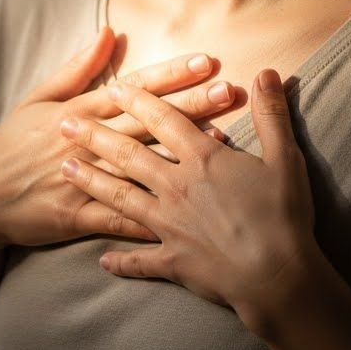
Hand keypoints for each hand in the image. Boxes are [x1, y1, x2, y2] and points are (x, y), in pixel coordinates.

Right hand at [0, 26, 236, 257]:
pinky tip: (188, 209)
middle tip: (229, 90)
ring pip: (139, 164)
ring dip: (181, 153)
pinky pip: (119, 216)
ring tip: (221, 140)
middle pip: (145, 121)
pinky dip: (153, 213)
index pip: (131, 88)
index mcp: (74, 112)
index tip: (207, 60)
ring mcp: (81, 180)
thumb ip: (77, 68)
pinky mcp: (76, 216)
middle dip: (190, 105)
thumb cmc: (10, 145)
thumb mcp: (37, 100)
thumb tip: (108, 31)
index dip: (170, 74)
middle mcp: (82, 142)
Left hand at [57, 68, 318, 339]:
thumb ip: (272, 115)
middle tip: (65, 124)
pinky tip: (102, 260)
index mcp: (202, 159)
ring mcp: (168, 224)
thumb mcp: (285, 159)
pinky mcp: (171, 260)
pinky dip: (120, 261)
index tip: (112, 87)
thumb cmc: (283, 216)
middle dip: (95, 136)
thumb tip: (268, 72)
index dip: (138, 101)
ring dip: (91, 182)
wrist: (276, 277)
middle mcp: (176, 187)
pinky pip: (139, 260)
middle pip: (128, 155)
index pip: (163, 121)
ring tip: (65, 169)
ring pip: (121, 198)